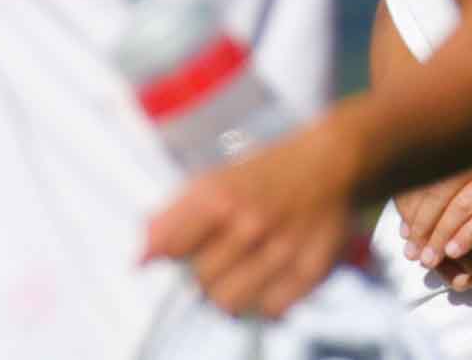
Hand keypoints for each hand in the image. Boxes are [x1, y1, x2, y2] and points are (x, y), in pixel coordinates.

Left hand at [141, 120, 357, 318]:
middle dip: (205, 274)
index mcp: (219, 198)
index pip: (169, 250)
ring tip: (246, 271)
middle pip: (199, 282)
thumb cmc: (269, 173)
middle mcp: (249, 224)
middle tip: (225, 257)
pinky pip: (271, 309)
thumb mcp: (215, 181)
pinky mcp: (310, 269)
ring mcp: (281, 249)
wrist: (332, 161)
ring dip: (232, 293)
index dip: (173, 254)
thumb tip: (139, 259)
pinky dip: (267, 300)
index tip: (184, 250)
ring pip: (230, 303)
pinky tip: (272, 278)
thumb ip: (172, 217)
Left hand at [403, 122, 471, 281]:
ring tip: (424, 257)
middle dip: (421, 219)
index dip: (420, 196)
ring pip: (460, 205)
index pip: (441, 167)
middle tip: (406, 246)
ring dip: (438, 234)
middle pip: (441, 186)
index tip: (406, 220)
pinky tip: (454, 251)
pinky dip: (467, 235)